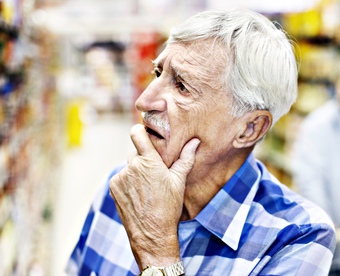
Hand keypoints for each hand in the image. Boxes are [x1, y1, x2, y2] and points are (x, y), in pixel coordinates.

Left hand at [109, 124, 199, 268]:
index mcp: (149, 162)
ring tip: (147, 187)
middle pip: (135, 152)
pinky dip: (128, 182)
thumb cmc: (169, 207)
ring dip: (136, 171)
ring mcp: (120, 177)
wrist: (152, 233)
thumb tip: (195, 141)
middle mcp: (131, 166)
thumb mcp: (179, 181)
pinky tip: (139, 194)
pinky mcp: (113, 187)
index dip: (140, 130)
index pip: (136, 133)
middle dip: (144, 158)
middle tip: (154, 171)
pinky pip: (121, 178)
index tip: (145, 133)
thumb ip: (186, 158)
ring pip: (128, 166)